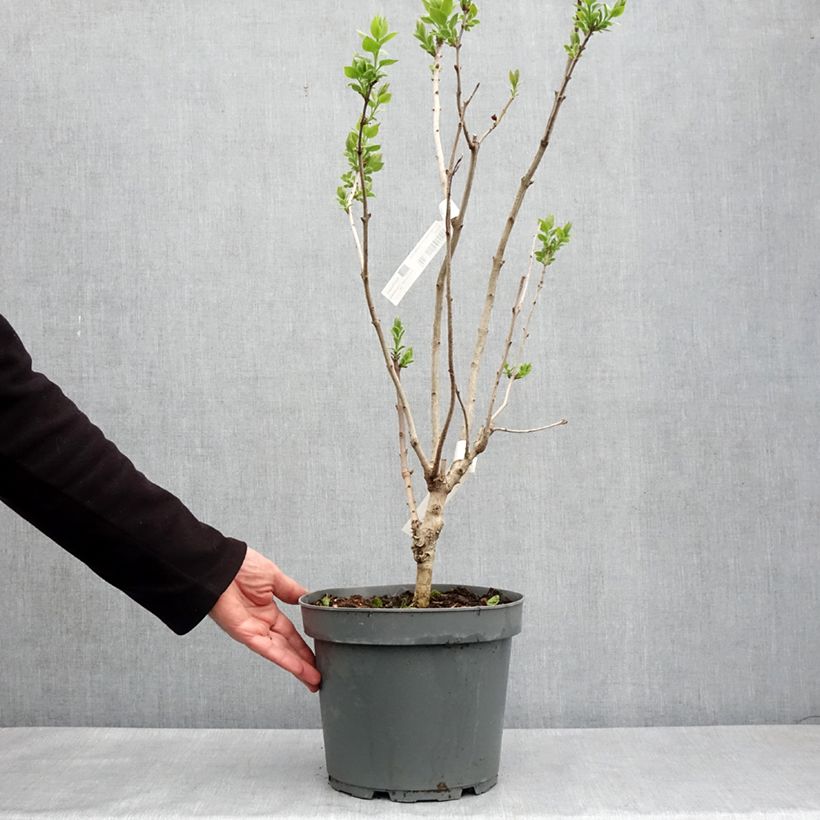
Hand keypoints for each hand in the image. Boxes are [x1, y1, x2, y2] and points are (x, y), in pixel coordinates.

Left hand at [209, 547, 320, 691]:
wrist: (219, 565)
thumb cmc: (240, 566)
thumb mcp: (274, 577)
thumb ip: (291, 590)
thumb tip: (307, 597)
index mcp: (267, 610)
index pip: (290, 633)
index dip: (304, 645)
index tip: (318, 653)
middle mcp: (261, 623)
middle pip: (287, 648)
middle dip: (304, 662)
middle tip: (320, 675)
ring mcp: (253, 630)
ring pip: (280, 653)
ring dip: (298, 668)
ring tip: (314, 680)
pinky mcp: (245, 634)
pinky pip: (268, 650)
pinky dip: (285, 660)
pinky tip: (299, 669)